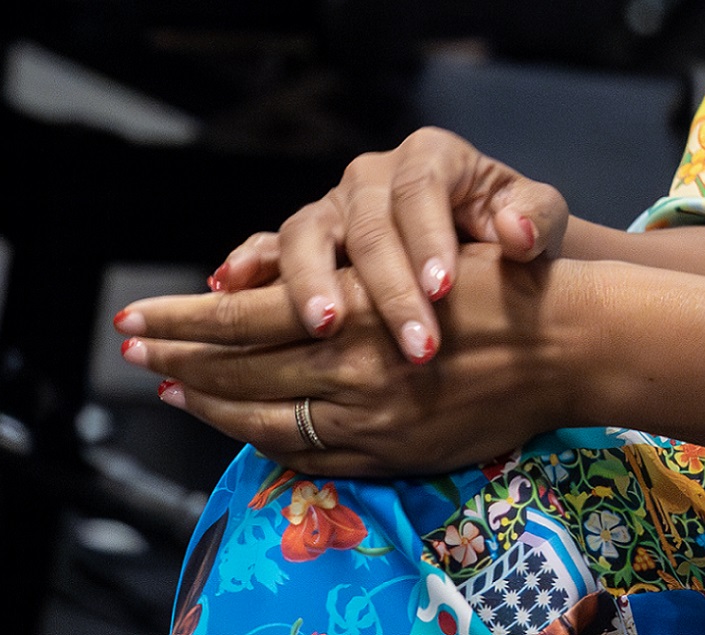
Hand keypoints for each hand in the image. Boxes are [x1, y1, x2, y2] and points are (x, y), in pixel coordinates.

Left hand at [121, 248, 584, 477]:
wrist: (574, 340)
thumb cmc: (507, 283)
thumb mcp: (424, 253)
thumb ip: (350, 270)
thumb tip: (262, 281)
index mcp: (357, 307)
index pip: (246, 316)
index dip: (186, 318)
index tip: (138, 315)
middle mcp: (352, 367)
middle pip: (240, 367)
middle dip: (178, 356)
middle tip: (130, 346)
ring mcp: (368, 418)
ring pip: (263, 414)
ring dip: (208, 400)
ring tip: (170, 385)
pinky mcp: (390, 451)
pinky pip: (304, 452)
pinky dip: (259, 437)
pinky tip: (239, 423)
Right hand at [209, 126, 570, 363]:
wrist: (492, 250)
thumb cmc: (516, 232)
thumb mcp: (540, 219)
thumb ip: (536, 218)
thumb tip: (517, 232)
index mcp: (431, 157)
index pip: (421, 191)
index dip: (427, 239)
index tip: (443, 290)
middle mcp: (372, 176)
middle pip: (365, 223)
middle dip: (383, 285)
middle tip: (405, 340)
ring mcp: (332, 209)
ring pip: (306, 234)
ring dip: (310, 282)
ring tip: (324, 326)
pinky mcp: (305, 243)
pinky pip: (267, 249)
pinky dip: (247, 268)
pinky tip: (230, 292)